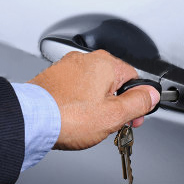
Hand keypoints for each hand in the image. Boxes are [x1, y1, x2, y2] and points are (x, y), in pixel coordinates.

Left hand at [28, 50, 159, 149]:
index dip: (137, 101)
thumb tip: (151, 94)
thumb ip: (139, 102)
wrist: (31, 119)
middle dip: (116, 104)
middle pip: (113, 82)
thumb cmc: (68, 116)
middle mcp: (85, 60)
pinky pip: (74, 88)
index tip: (133, 117)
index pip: (133, 78)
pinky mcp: (53, 77)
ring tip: (89, 123)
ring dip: (96, 103)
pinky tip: (74, 116)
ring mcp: (67, 67)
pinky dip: (78, 101)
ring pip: (92, 86)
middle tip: (111, 123)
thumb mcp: (114, 115)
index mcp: (105, 63)